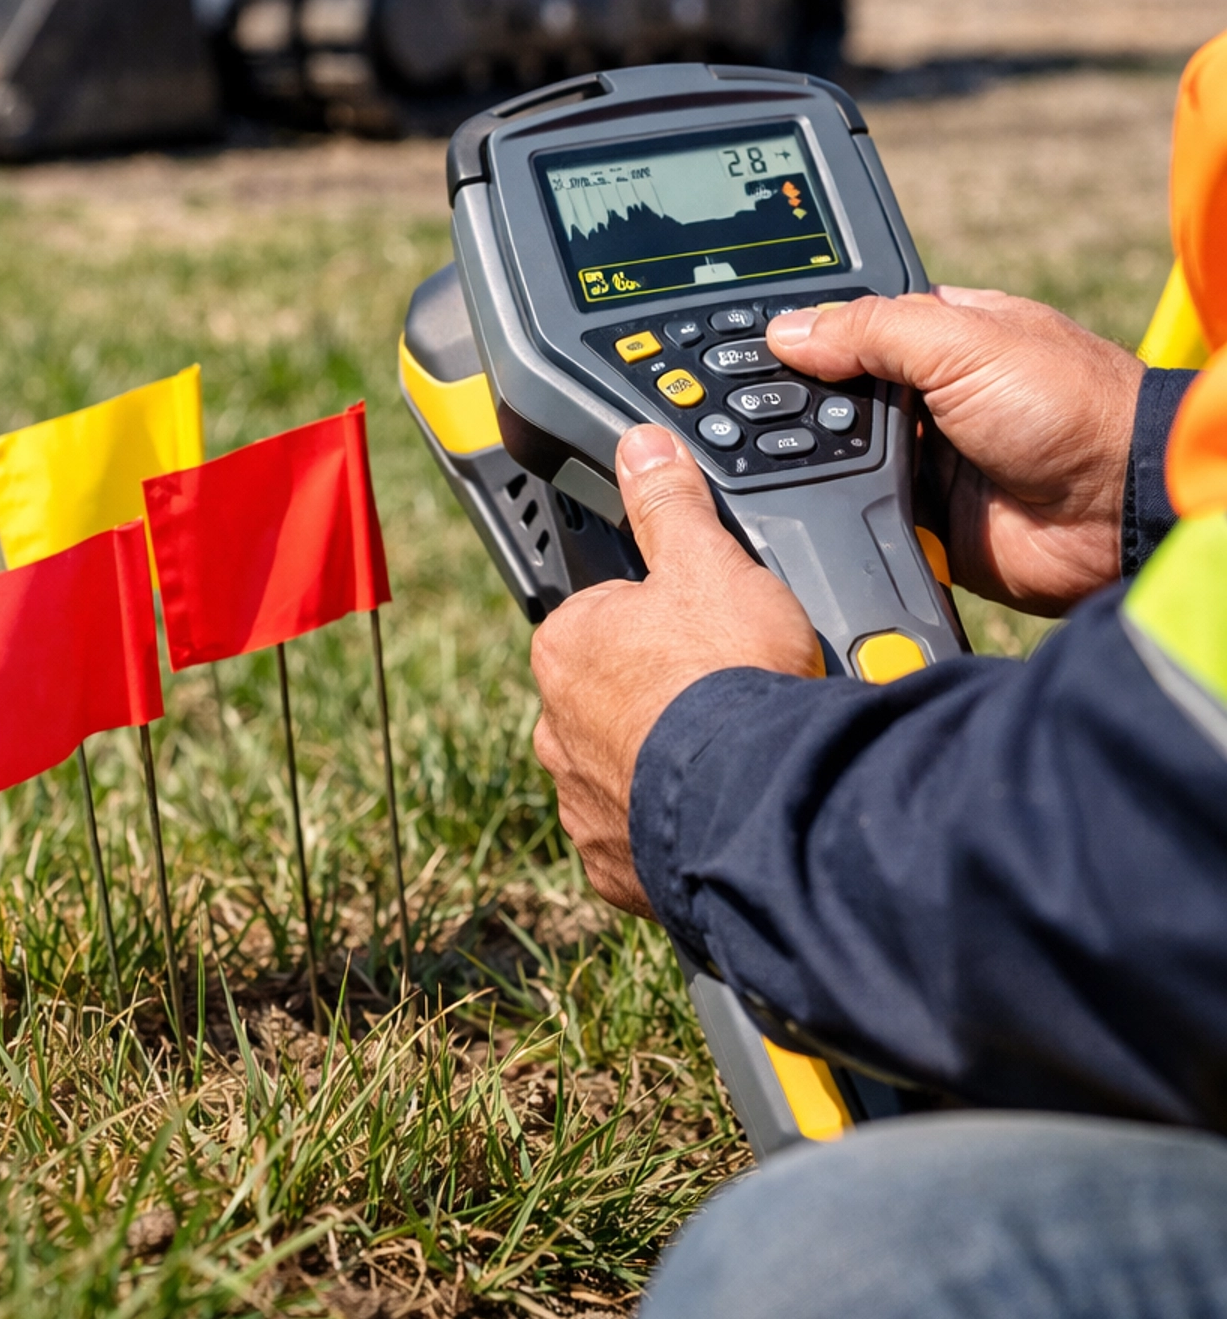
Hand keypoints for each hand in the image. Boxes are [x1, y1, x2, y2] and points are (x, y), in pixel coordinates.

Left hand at [530, 423, 821, 915]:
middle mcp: (556, 730)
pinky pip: (644, 841)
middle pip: (610, 697)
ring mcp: (583, 804)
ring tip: (732, 753)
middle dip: (659, 696)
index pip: (602, 618)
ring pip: (625, 771)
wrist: (762, 800)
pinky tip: (724, 807)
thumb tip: (641, 448)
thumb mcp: (708, 562)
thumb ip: (670, 504)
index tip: (703, 632)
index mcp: (567, 647)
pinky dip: (678, 827)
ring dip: (666, 764)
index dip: (659, 619)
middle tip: (726, 692)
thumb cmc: (730, 679)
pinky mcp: (617, 869)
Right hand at [768, 288, 1142, 614]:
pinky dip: (842, 512)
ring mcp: (927, 461)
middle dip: (802, 401)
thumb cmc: (1072, 406)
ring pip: (839, 456)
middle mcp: (930, 397)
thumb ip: (871, 331)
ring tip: (781, 454)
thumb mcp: (964, 342)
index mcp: (942, 336)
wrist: (1119, 512)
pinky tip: (810, 502)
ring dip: (820, 459)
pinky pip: (861, 515)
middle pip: (836, 393)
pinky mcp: (925, 521)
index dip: (806, 333)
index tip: (748, 343)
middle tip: (747, 406)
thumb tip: (787, 332)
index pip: (852, 325)